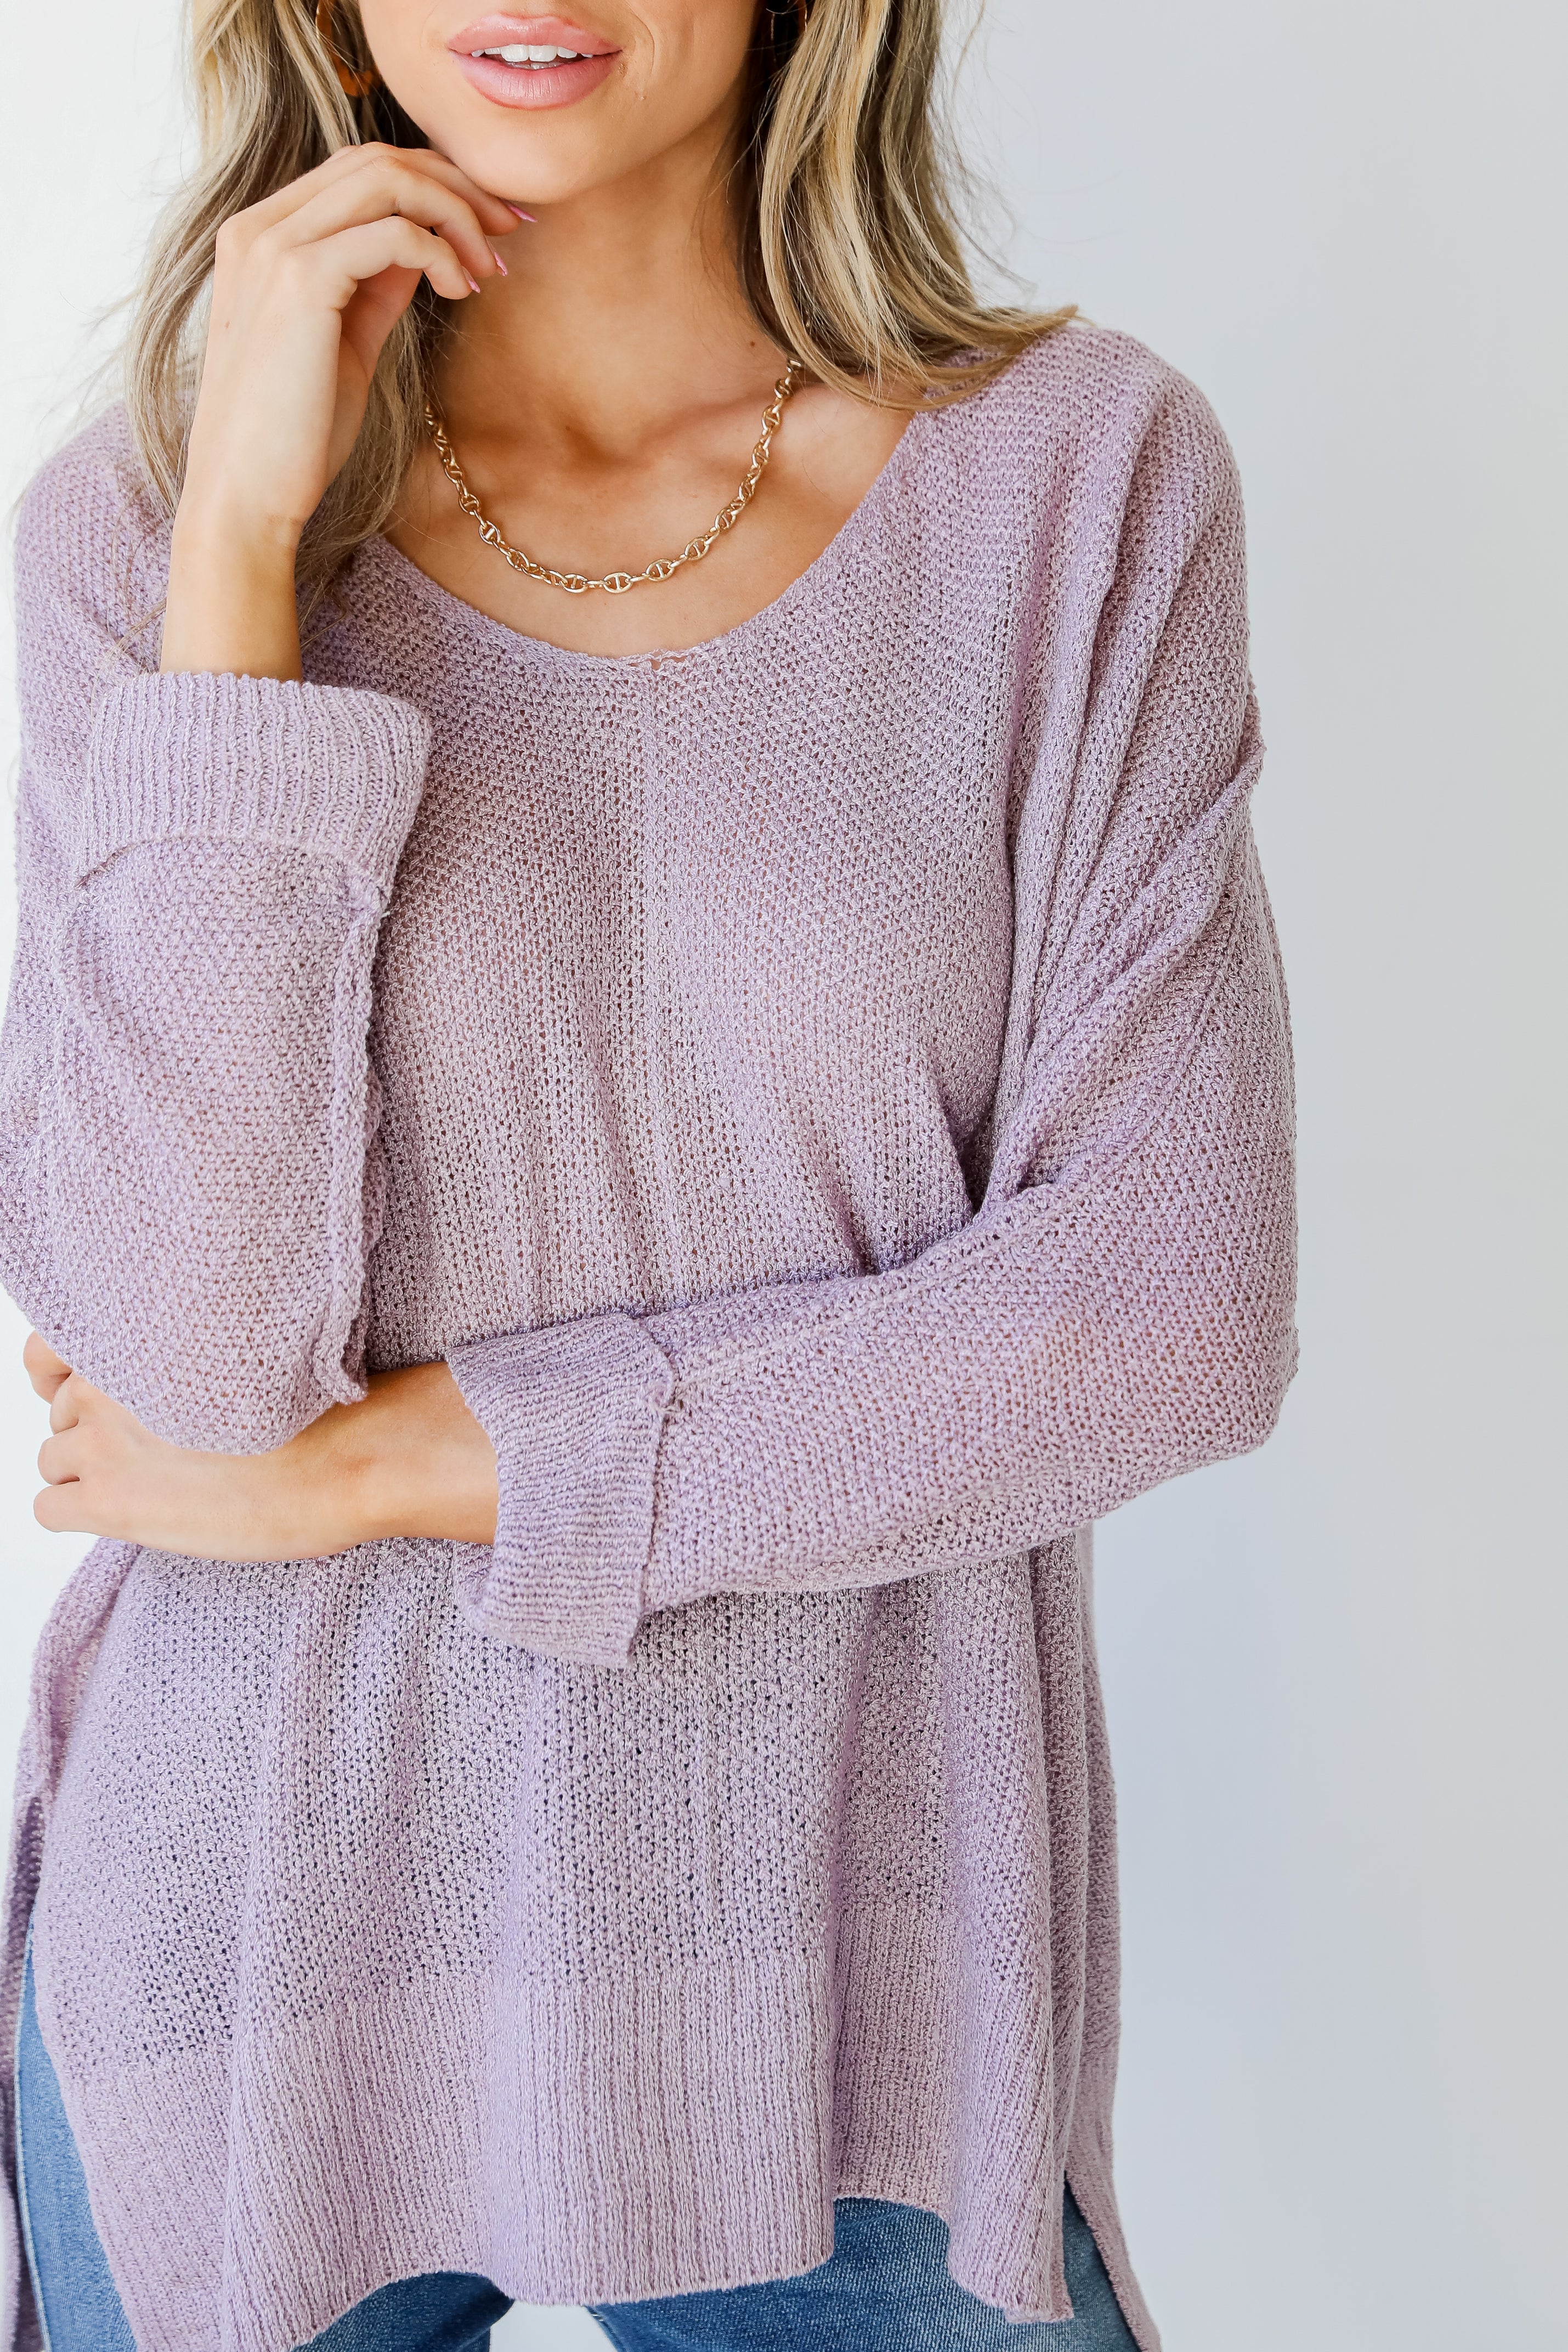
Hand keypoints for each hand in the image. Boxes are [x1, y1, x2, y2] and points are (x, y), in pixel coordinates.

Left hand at [25, 1334, 497, 1560]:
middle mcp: (108, 1380)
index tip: (104, 1400)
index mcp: (140, 1336)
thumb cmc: (325, 1404)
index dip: (68, 1378)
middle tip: (151, 1450)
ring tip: (153, 1484)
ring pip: (52, 1458)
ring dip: (89, 1472)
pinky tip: (134, 1514)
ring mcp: (103, 1440)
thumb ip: (185, 1350)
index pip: (46, 1352)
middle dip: (92, 1429)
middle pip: (56, 1410)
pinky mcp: (109, 1500)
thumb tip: (165, 1375)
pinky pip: (47, 1508)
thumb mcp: (245, 1349)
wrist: (351, 1457)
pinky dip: (80, 1513)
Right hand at [162, 143, 520, 679]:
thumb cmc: (296, 435)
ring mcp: (273, 247)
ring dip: (456, 215)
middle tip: (510, 230)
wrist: (247, 495)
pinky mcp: (300, 281)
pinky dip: (441, 253)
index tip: (488, 225)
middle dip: (456, 185)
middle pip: (376, 159)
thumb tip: (424, 248)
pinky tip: (462, 291)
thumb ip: (373, 286)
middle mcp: (259, 227)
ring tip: (490, 268)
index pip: (358, 169)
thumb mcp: (345, 343)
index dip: (433, 182)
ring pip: (387, 180)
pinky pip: (394, 234)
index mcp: (261, 235)